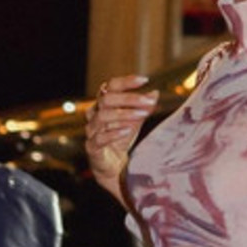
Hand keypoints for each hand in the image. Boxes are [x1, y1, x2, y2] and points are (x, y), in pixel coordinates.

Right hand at [84, 74, 158, 201]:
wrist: (113, 166)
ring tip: (142, 114)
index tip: (145, 80)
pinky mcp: (92, 147)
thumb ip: (143, 107)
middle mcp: (94, 114)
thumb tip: (155, 93)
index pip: (110, 86)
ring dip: (124, 114)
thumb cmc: (121, 139)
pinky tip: (127, 131)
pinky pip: (100, 138)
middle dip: (129, 98)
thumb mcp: (135, 121)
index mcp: (103, 104)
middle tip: (150, 101)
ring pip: (103, 116)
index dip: (126, 81)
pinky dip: (114, 133)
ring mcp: (91, 131)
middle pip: (106, 99)